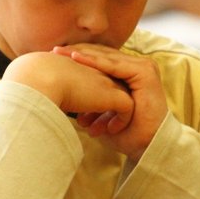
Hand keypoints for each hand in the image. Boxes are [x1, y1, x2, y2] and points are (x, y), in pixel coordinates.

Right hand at [2, 51, 133, 133]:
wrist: (39, 81)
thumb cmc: (33, 84)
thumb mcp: (44, 86)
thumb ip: (50, 91)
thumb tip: (40, 105)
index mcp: (82, 66)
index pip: (95, 82)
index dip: (92, 100)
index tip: (84, 117)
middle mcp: (97, 71)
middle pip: (112, 89)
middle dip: (105, 109)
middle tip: (96, 126)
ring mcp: (108, 81)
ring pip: (122, 99)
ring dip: (111, 117)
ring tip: (101, 130)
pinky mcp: (114, 95)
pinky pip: (127, 109)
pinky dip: (119, 122)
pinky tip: (106, 132)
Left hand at [52, 44, 167, 160]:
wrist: (146, 146)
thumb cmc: (124, 134)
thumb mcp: (102, 112)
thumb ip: (89, 102)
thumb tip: (63, 100)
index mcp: (128, 74)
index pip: (100, 60)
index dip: (78, 57)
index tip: (55, 58)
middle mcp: (136, 67)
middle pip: (102, 55)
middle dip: (77, 52)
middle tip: (54, 52)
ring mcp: (143, 68)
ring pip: (107, 58)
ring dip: (83, 54)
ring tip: (61, 53)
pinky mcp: (145, 73)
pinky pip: (115, 66)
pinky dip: (94, 62)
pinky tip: (75, 58)